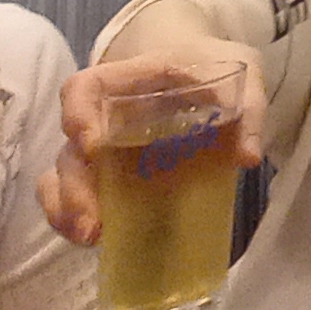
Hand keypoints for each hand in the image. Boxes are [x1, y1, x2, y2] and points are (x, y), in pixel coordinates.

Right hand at [41, 45, 266, 244]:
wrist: (206, 70)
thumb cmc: (212, 68)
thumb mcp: (239, 74)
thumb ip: (248, 107)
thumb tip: (248, 157)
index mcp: (130, 81)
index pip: (84, 88)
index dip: (77, 113)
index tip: (90, 143)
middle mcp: (104, 116)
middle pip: (70, 148)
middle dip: (74, 188)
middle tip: (92, 223)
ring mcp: (101, 148)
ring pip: (62, 176)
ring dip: (67, 209)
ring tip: (90, 238)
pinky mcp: (106, 175)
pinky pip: (73, 195)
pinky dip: (73, 218)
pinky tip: (94, 241)